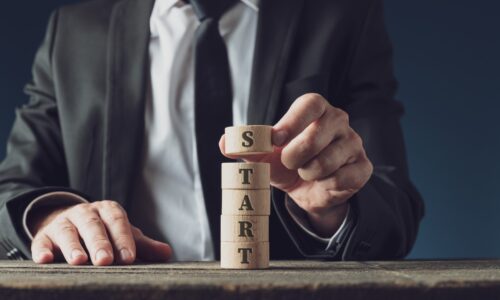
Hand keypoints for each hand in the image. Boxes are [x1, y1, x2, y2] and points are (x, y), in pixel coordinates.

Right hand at [30, 200, 172, 265]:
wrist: (70, 222)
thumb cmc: (104, 232)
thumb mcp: (122, 234)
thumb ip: (142, 245)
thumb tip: (167, 253)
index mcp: (107, 211)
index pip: (117, 221)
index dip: (123, 238)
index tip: (129, 258)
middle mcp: (85, 213)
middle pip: (93, 226)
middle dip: (99, 243)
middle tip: (105, 261)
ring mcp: (63, 223)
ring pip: (67, 232)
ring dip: (73, 246)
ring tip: (79, 261)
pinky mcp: (44, 235)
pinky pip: (41, 241)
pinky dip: (42, 249)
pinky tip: (45, 260)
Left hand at [220, 93, 372, 236]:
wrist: (311, 191)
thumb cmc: (289, 164)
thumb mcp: (267, 156)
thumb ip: (248, 148)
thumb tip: (225, 142)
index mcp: (316, 110)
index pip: (311, 103)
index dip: (293, 120)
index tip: (276, 138)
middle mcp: (339, 121)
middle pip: (316, 135)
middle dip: (294, 156)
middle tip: (289, 163)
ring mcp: (354, 143)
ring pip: (328, 161)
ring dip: (308, 173)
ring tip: (306, 172)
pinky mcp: (363, 167)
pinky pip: (341, 179)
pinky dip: (325, 186)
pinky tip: (324, 182)